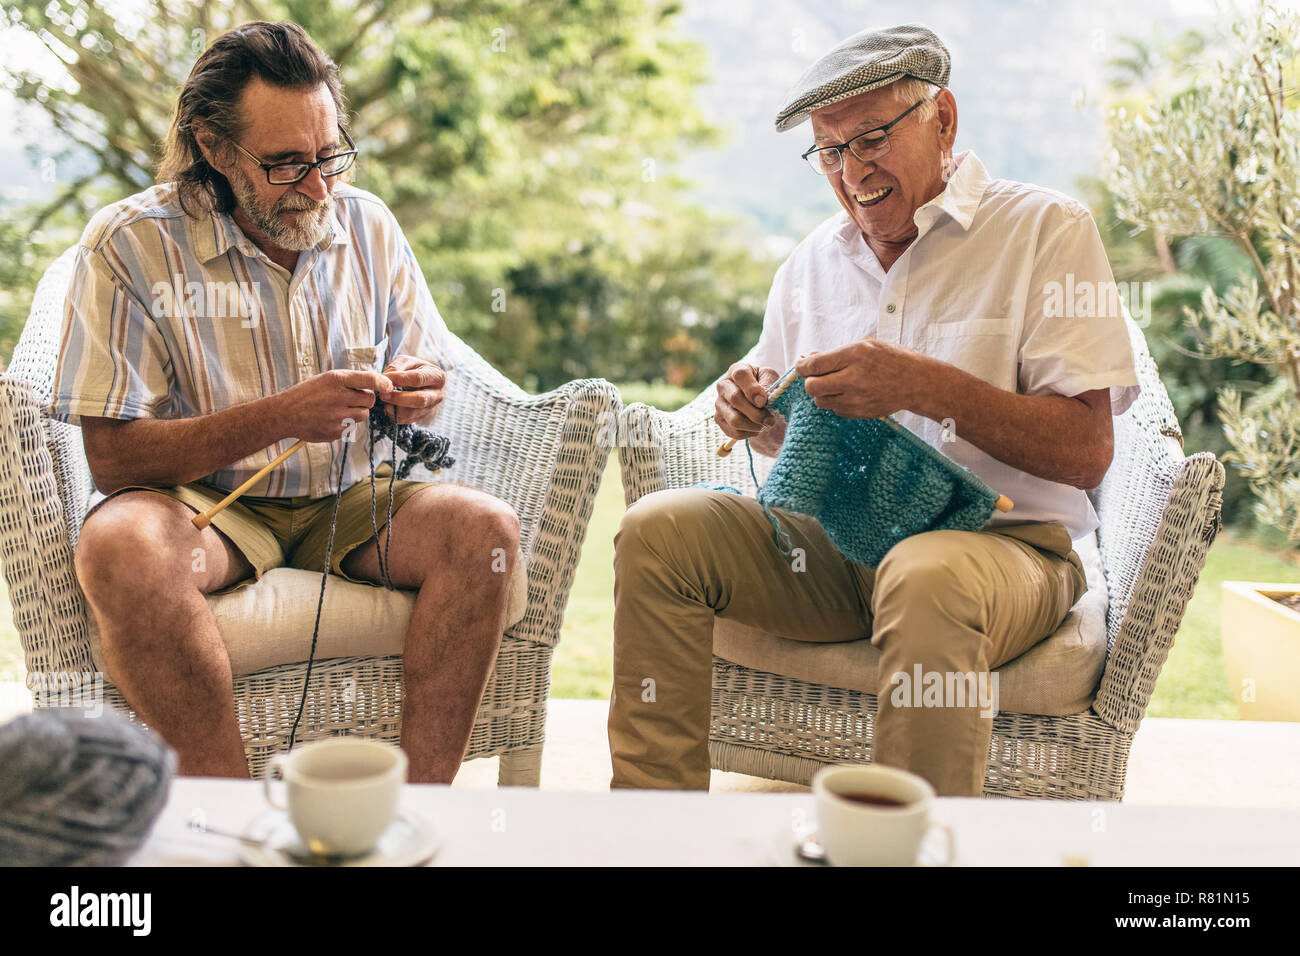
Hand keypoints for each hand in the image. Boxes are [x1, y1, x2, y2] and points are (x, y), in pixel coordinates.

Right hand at [280, 369, 391, 442]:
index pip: (369, 379)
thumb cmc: (308, 394)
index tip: (388, 386)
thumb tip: (379, 385)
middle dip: (365, 400)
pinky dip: (345, 424)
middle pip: (370, 400)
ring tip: (337, 409)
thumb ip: (350, 381)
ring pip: (363, 415)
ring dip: (355, 412)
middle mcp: (338, 397)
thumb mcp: (326, 379)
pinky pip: (351, 428)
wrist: (284, 414)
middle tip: (351, 399)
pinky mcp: (335, 432)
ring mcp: (337, 416)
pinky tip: (329, 419)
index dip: (383, 383)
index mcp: (336, 379)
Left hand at [376, 353, 446, 425]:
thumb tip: (386, 378)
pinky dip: (395, 415)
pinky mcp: (422, 417)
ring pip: (413, 413)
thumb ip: (397, 367)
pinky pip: (408, 420)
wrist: (420, 381)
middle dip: (399, 398)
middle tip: (383, 394)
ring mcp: (431, 408)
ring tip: (384, 401)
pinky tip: (388, 408)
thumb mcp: (407, 361)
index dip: (400, 379)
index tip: (385, 378)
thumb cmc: (413, 369)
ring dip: (395, 408)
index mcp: (437, 376)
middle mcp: (438, 394)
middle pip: (420, 399)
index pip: (418, 379)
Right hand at [715, 362, 780, 440]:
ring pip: (734, 419)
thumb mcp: (770, 378)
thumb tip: (760, 401)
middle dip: (756, 413)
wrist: (757, 399)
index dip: (753, 389)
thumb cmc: (764, 384)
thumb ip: (768, 384)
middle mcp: (723, 386)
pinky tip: (756, 427)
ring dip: (754, 425)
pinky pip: (734, 431)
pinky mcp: (719, 419)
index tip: (764, 401)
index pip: (740, 375)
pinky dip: (749, 432)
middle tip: (771, 419)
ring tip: (765, 424)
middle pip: (736, 399)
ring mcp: (719, 403)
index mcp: (736, 370)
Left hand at [794, 339, 930, 418]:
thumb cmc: (892, 359)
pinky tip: (849, 393)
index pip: (814, 365)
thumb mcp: (864, 345)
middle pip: (812, 387)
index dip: (801, 367)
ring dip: (823, 393)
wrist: (917, 382)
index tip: (801, 366)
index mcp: (854, 356)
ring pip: (821, 401)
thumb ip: (835, 354)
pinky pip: (835, 410)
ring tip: (836, 384)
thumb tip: (808, 358)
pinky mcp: (860, 413)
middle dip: (810, 382)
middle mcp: (854, 378)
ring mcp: (857, 399)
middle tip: (817, 376)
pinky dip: (836, 402)